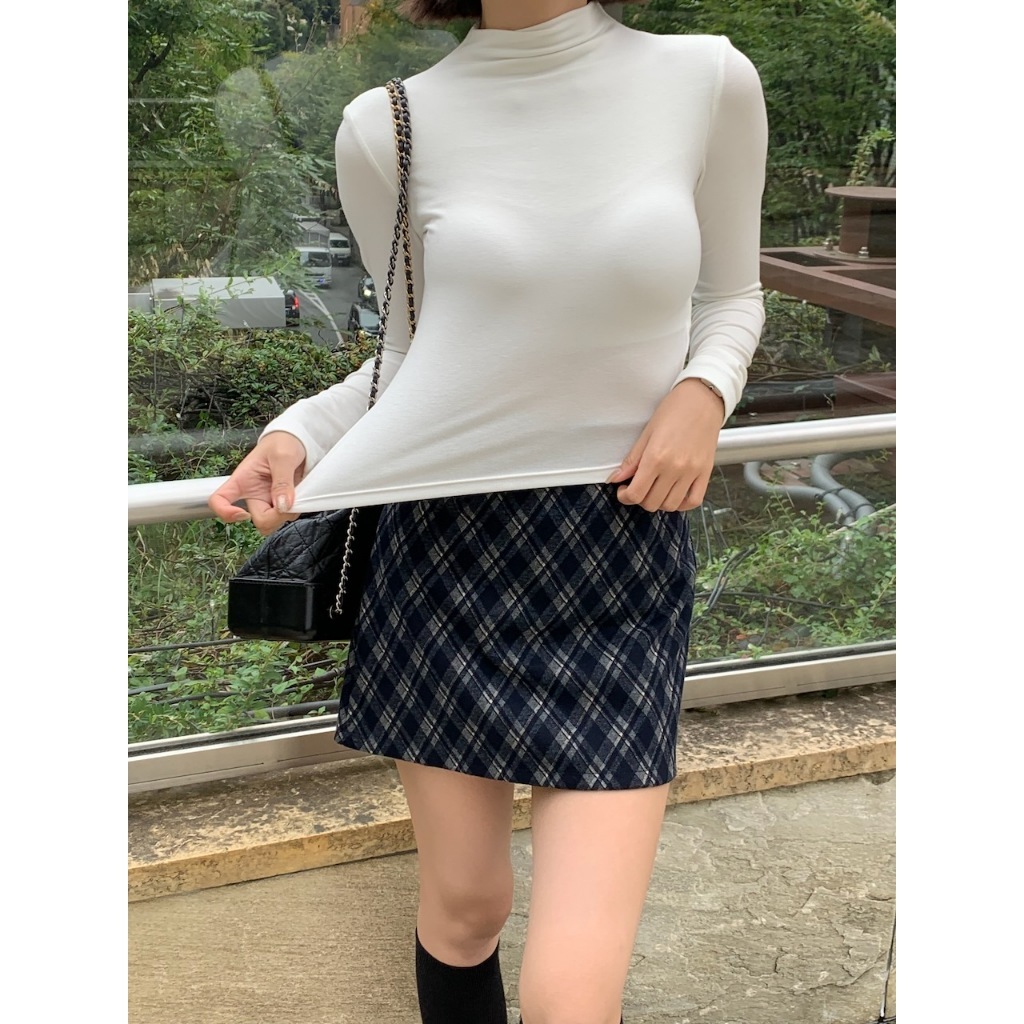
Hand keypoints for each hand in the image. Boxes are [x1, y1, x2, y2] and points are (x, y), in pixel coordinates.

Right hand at [207, 431, 306, 534]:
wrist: (297, 440)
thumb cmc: (282, 442)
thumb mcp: (282, 456)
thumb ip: (282, 481)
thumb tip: (282, 506)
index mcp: (242, 480)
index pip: (218, 501)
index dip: (225, 513)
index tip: (244, 514)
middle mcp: (252, 493)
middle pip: (257, 520)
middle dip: (276, 517)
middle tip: (290, 502)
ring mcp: (266, 500)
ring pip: (273, 522)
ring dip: (288, 513)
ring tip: (297, 493)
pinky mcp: (280, 503)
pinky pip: (286, 516)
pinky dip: (295, 510)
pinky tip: (299, 496)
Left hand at [607, 379, 723, 511]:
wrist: (703, 399)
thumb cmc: (675, 410)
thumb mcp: (647, 432)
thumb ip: (632, 460)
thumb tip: (616, 478)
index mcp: (656, 457)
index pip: (636, 493)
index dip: (625, 497)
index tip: (623, 490)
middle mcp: (675, 468)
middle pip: (651, 503)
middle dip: (639, 499)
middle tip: (637, 487)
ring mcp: (692, 472)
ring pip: (671, 505)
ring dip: (659, 502)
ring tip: (655, 489)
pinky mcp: (706, 472)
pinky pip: (694, 501)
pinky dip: (682, 504)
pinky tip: (674, 494)